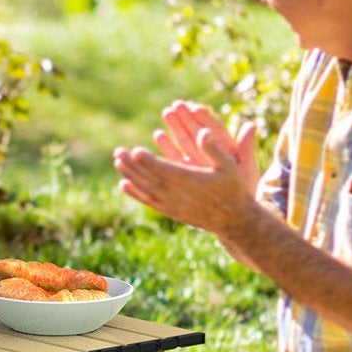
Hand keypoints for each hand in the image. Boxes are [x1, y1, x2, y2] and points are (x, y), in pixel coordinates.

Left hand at [113, 116, 255, 235]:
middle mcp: (179, 194)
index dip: (150, 162)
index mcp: (192, 181)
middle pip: (150, 178)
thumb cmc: (234, 189)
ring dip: (130, 175)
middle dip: (133, 165)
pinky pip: (150, 201)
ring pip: (146, 189)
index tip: (135, 151)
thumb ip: (214, 149)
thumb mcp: (230, 166)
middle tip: (118, 151)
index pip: (166, 170)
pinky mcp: (171, 212)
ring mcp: (173, 204)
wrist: (235, 220)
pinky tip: (123, 184)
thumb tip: (203, 130)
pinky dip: (135, 193)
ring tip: (117, 162)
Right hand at [151, 101, 259, 196]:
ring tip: (166, 112)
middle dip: (187, 118)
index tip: (196, 107)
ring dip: (176, 126)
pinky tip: (158, 134)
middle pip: (197, 132)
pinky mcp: (187, 171)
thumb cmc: (244, 187)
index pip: (215, 130)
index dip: (206, 119)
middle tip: (176, 104)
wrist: (235, 210)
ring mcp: (197, 161)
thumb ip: (245, 147)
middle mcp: (210, 153)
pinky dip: (168, 146)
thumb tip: (250, 125)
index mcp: (226, 150)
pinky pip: (176, 156)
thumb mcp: (247, 168)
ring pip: (185, 141)